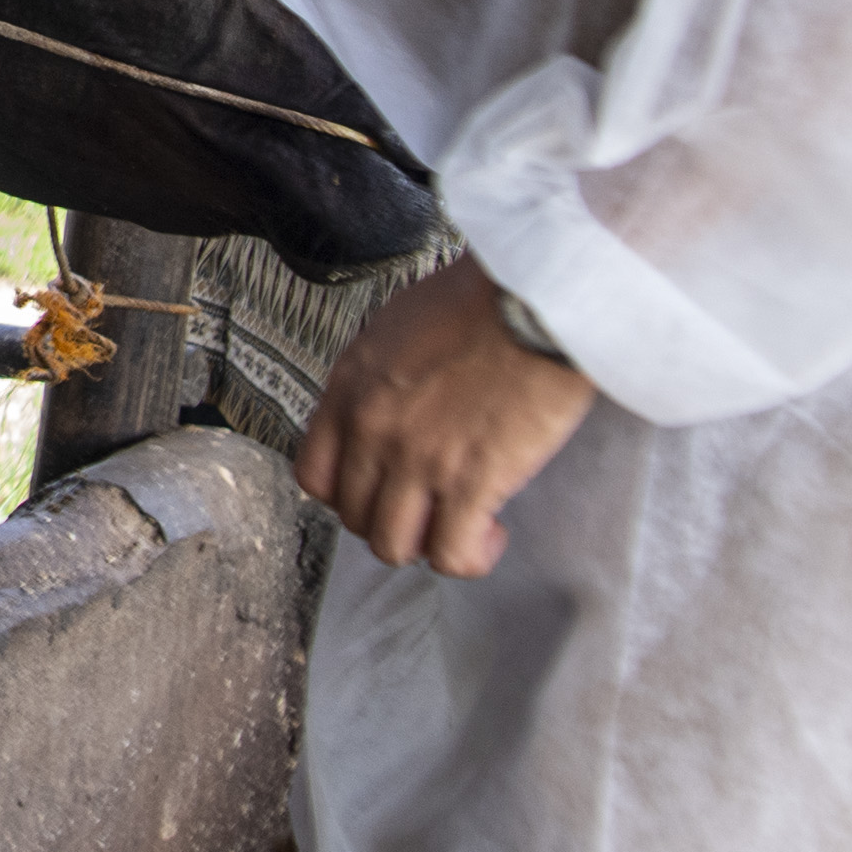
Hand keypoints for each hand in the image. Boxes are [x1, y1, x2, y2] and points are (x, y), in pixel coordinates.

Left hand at [295, 258, 596, 577]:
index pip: (314, 475)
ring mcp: (418, 460)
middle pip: (355, 516)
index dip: (347, 495)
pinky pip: (450, 553)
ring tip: (462, 522)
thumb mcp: (399, 325)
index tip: (379, 491)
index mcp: (350, 389)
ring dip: (427, 543)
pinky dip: (469, 556)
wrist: (538, 296)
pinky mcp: (472, 482)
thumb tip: (381, 404)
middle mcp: (373, 429)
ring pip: (394, 546)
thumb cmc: (482, 300)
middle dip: (393, 519)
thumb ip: (377, 375)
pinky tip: (492, 531)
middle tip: (431, 506)